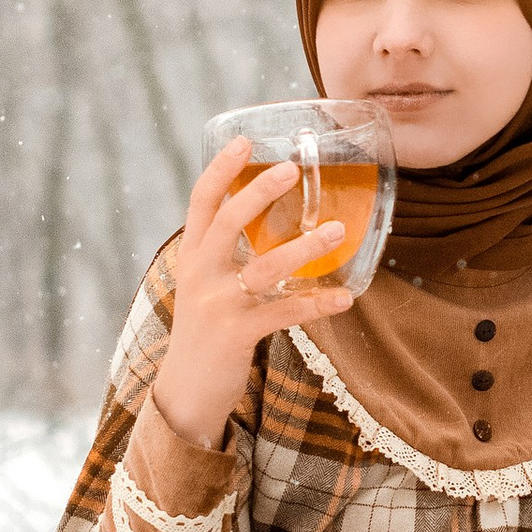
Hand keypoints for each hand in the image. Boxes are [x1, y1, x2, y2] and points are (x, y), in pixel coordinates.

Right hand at [150, 139, 357, 449]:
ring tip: (336, 231)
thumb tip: (266, 221)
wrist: (186, 391)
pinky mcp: (236, 334)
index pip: (201, 203)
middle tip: (291, 170)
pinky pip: (284, 313)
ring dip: (303, 248)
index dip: (221, 170)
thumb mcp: (204, 285)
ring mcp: (217, 305)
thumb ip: (226, 256)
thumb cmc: (206, 331)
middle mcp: (199, 275)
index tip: (244, 140)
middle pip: (227, 223)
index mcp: (192, 256)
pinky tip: (344, 297)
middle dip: (258, 193)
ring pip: (263, 268)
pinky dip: (317, 304)